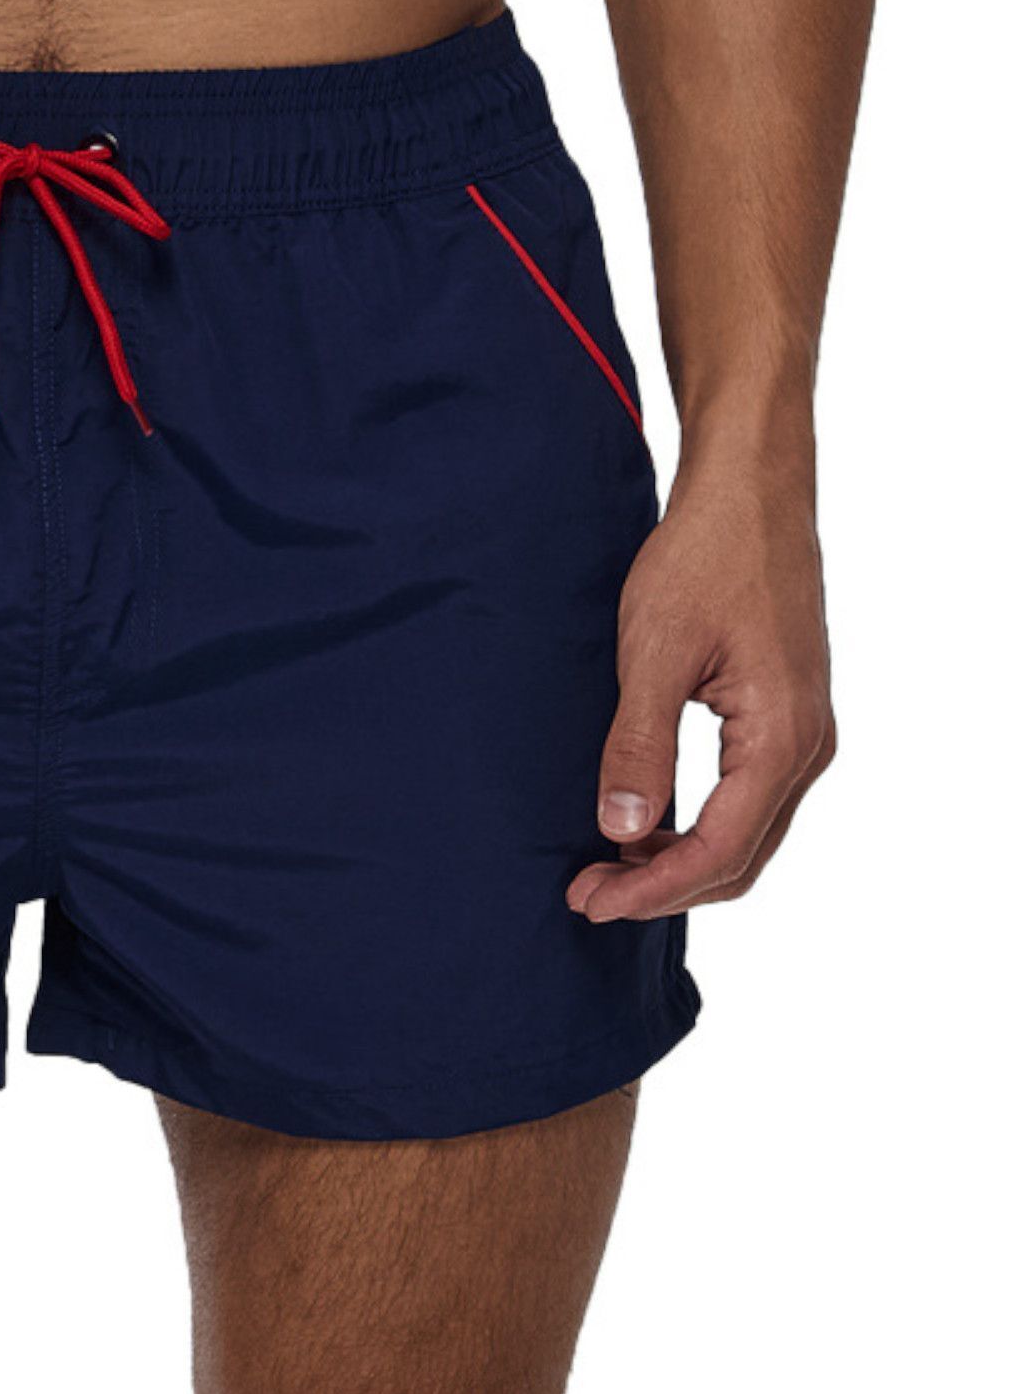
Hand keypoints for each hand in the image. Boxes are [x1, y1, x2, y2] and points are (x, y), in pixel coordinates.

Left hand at [568, 463, 835, 921]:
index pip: (719, 850)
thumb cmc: (703, 559)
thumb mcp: (653, 652)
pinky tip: (641, 825)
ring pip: (746, 835)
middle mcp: (807, 746)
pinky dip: (696, 828)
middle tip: (585, 897)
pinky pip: (746, 801)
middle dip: (662, 888)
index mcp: (781, 737)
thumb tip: (622, 830)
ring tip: (604, 868)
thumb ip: (639, 745)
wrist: (749, 493)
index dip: (652, 888)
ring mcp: (801, 733)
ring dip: (678, 862)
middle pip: (739, 857)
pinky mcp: (783, 718)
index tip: (588, 901)